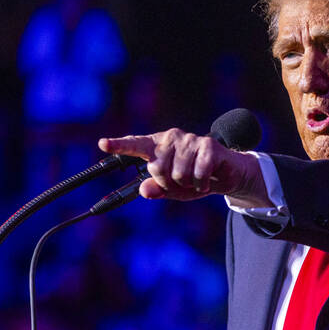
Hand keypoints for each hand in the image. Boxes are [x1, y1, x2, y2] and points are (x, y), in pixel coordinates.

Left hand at [98, 128, 269, 204]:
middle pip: (157, 169)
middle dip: (169, 183)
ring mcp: (189, 140)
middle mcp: (171, 138)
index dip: (118, 145)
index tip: (103, 143)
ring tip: (195, 180)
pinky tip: (206, 181)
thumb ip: (156, 190)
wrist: (226, 175)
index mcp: (157, 146)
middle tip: (182, 182)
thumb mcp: (171, 190)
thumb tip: (144, 191)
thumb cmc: (193, 180)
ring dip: (188, 185)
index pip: (135, 145)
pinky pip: (197, 174)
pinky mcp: (208, 146)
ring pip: (178, 174)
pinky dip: (201, 184)